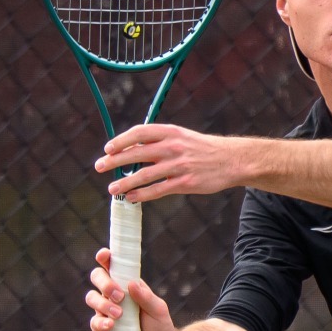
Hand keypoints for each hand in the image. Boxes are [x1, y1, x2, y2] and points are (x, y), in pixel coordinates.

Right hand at [85, 247, 177, 330]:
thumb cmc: (159, 327)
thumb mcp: (159, 310)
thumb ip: (147, 297)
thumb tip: (132, 283)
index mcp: (126, 284)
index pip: (112, 266)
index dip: (105, 258)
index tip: (104, 255)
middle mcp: (112, 295)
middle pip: (97, 277)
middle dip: (104, 282)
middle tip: (119, 295)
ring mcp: (104, 312)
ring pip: (92, 298)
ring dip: (104, 304)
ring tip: (120, 314)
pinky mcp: (101, 330)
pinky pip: (94, 322)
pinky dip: (102, 322)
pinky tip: (112, 325)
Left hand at [95, 124, 243, 202]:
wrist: (231, 160)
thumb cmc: (202, 149)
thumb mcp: (181, 137)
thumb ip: (159, 141)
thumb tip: (131, 150)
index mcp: (171, 132)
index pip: (139, 133)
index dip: (121, 140)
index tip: (107, 148)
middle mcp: (173, 147)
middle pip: (137, 153)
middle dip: (115, 161)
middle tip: (99, 166)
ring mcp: (179, 166)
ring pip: (144, 174)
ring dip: (125, 182)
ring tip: (111, 188)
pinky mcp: (185, 183)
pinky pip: (158, 190)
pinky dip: (143, 194)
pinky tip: (132, 198)